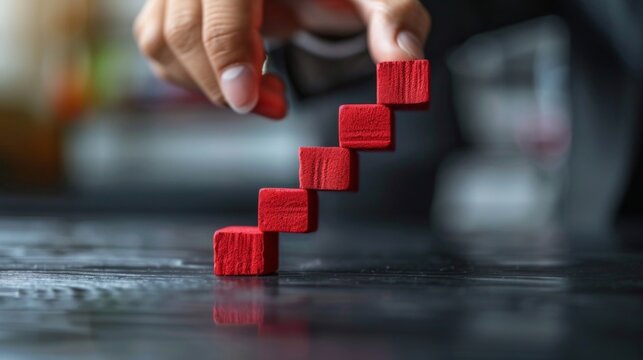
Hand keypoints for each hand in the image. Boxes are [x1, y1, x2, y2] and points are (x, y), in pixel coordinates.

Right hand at [133, 0, 430, 118]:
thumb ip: (395, 17)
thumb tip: (404, 60)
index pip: (220, 3)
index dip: (228, 53)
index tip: (247, 100)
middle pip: (180, 29)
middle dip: (222, 83)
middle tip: (273, 105)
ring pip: (161, 41)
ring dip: (206, 84)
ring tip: (259, 90)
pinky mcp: (171, 2)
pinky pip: (156, 45)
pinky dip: (189, 77)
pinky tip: (233, 81)